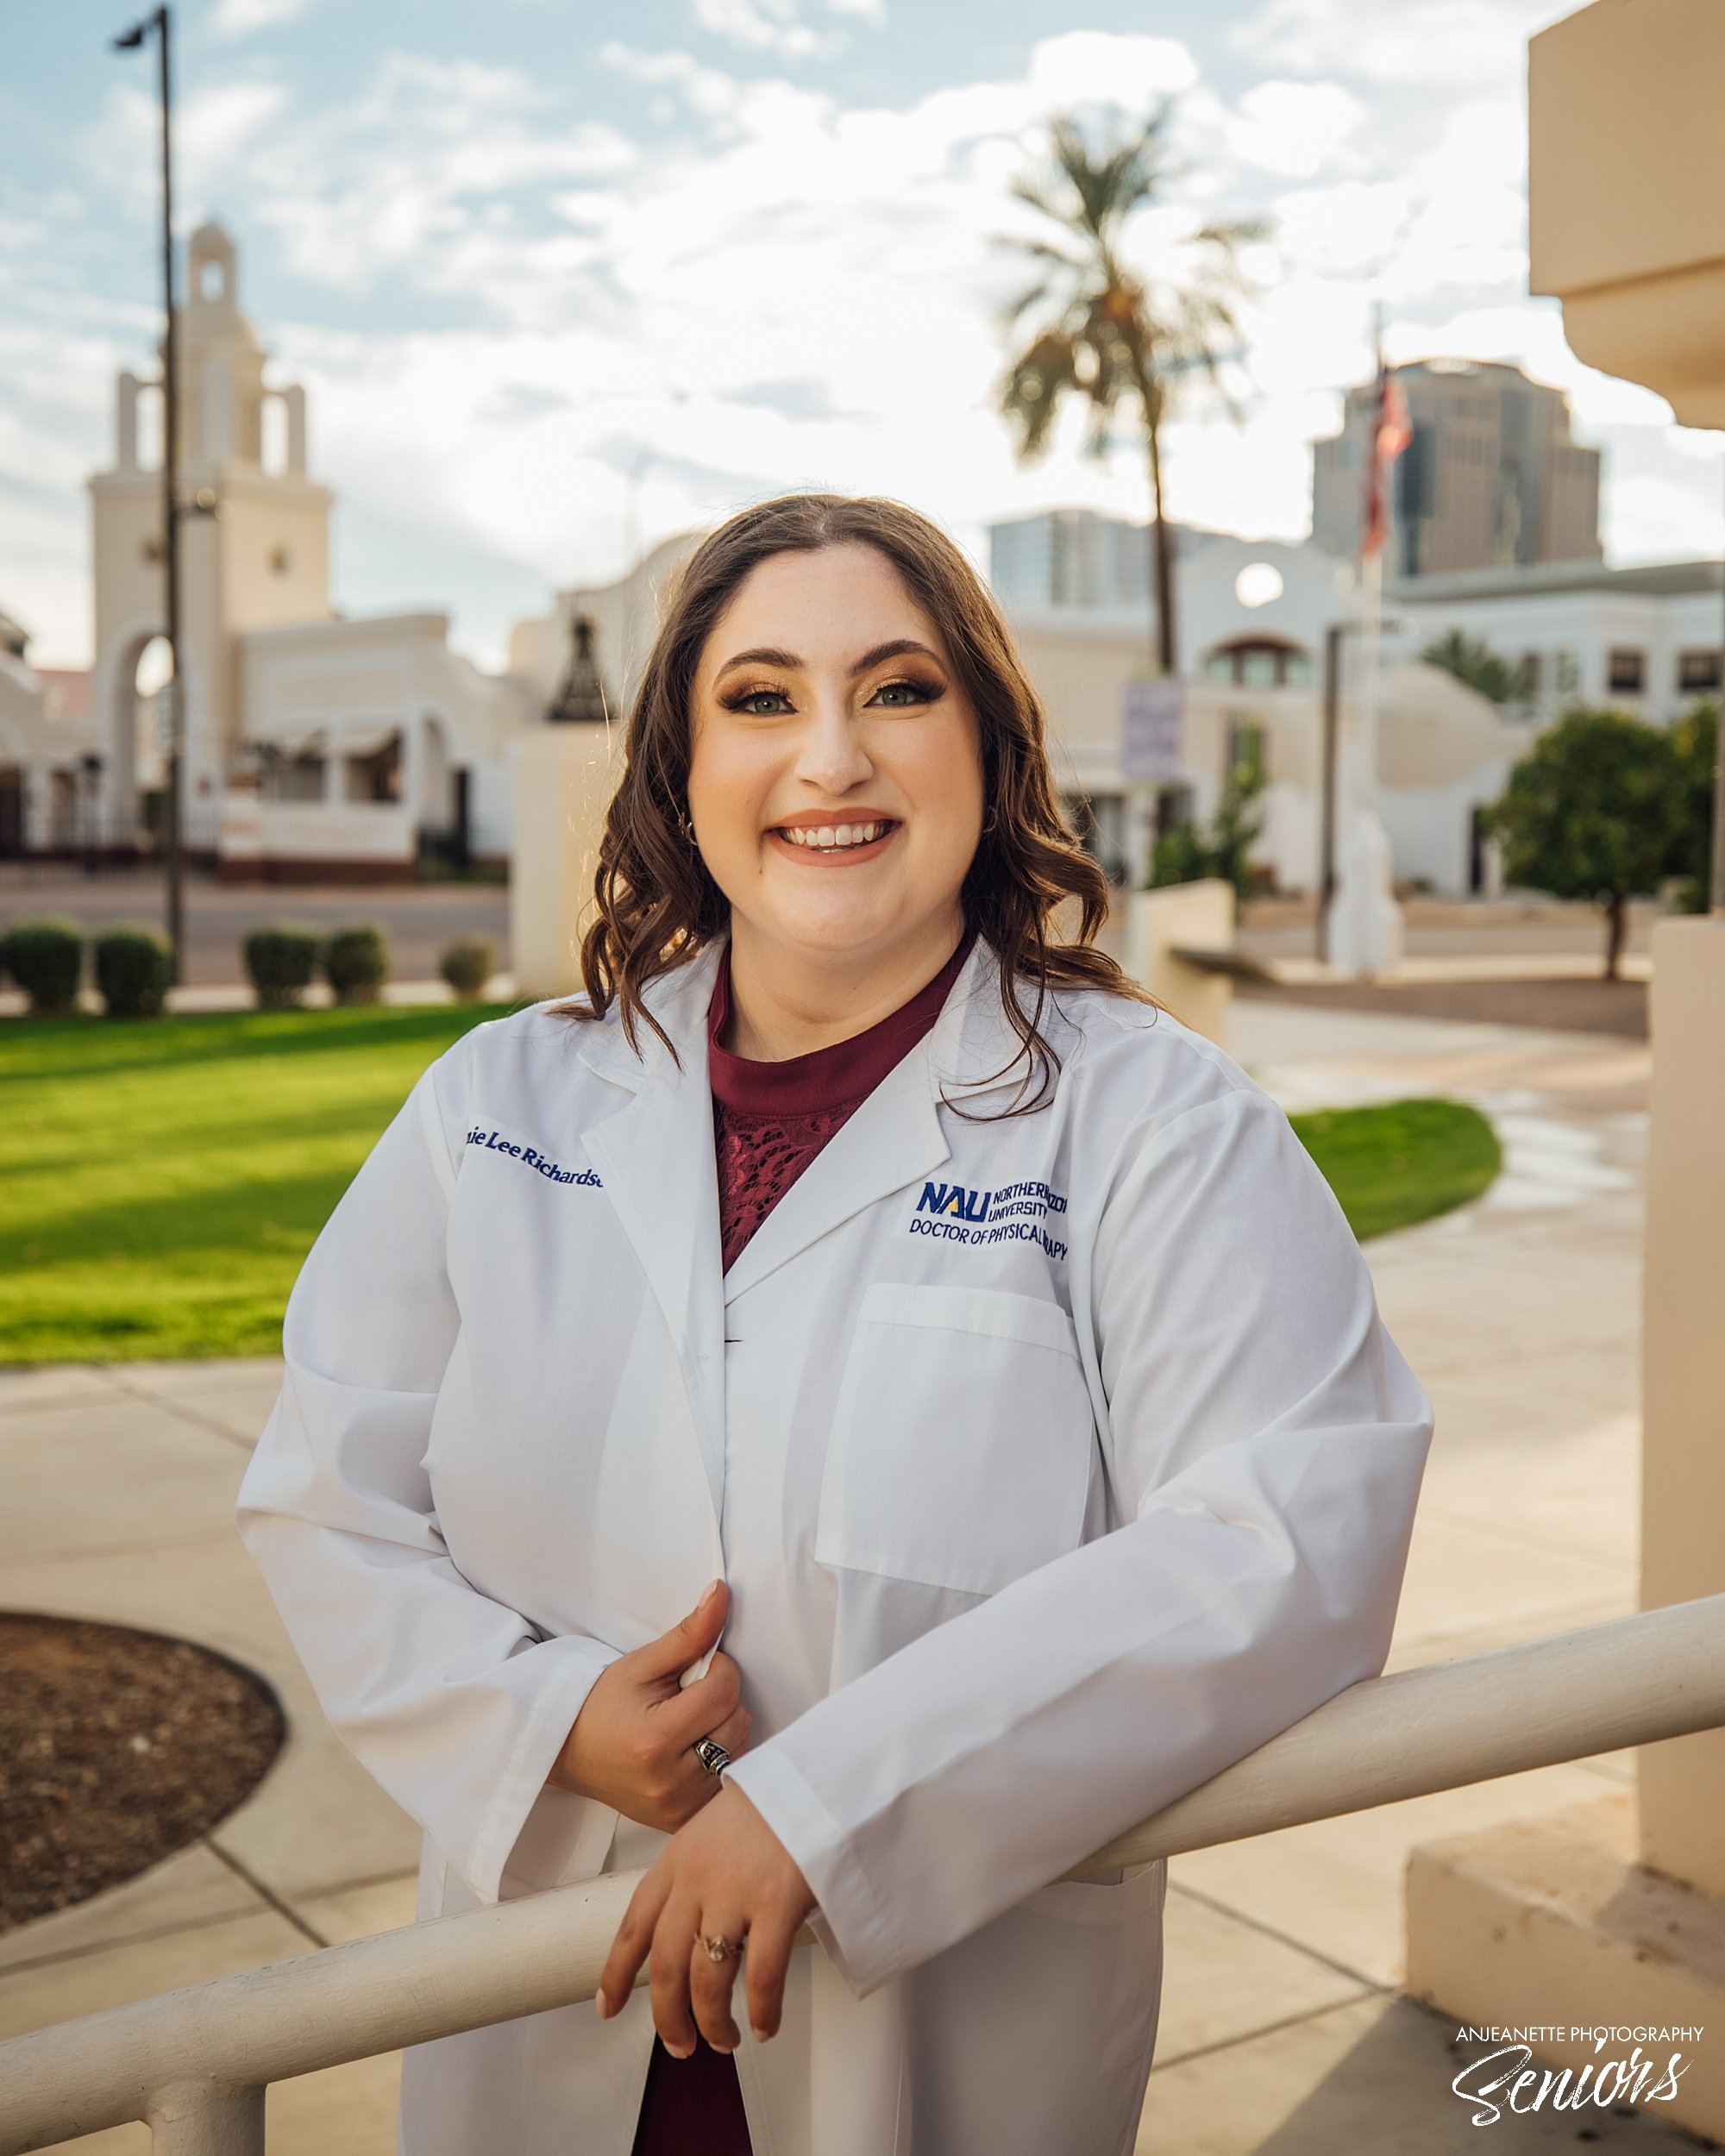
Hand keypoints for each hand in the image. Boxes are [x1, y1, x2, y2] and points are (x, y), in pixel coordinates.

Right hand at [549, 1580, 749, 1833]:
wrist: (567, 1753)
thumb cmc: (602, 1704)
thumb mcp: (640, 1664)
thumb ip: (688, 1632)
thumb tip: (721, 1591)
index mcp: (656, 1740)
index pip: (724, 1691)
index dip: (719, 1667)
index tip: (698, 1666)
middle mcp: (671, 1783)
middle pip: (737, 1722)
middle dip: (721, 1698)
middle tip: (688, 1694)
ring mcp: (679, 1808)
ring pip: (740, 1751)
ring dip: (724, 1727)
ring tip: (688, 1721)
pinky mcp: (683, 1822)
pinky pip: (728, 1781)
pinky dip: (720, 1758)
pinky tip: (693, 1748)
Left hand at [596, 1783, 815, 2053]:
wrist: (815, 1776)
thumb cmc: (773, 1803)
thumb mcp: (715, 1829)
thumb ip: (698, 1874)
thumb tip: (693, 1928)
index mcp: (677, 1859)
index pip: (635, 1924)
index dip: (616, 1973)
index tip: (606, 2006)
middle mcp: (696, 1879)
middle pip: (666, 1966)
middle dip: (668, 2017)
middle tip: (679, 2045)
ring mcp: (735, 1892)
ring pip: (707, 1980)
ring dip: (712, 2022)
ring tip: (724, 2040)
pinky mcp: (776, 1903)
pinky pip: (760, 1976)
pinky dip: (760, 2011)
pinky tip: (764, 2024)